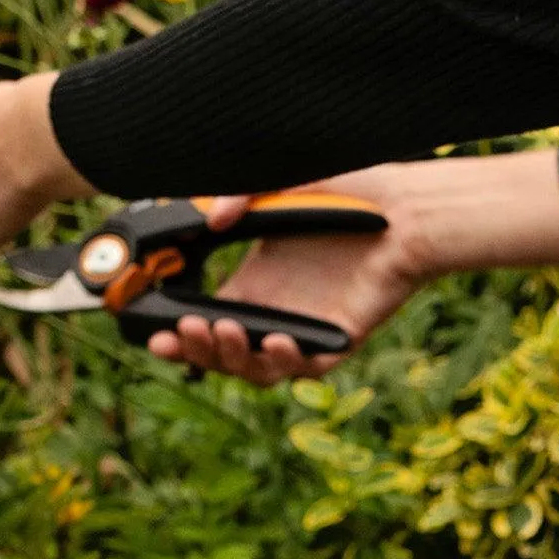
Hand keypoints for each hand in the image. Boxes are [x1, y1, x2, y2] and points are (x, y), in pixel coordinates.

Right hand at [148, 165, 435, 385]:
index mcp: (256, 284)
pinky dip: (284, 360)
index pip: (205, 321)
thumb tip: (211, 220)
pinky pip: (305, 367)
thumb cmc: (352, 196)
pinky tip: (274, 340)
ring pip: (257, 369)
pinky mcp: (339, 341)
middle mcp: (277, 311)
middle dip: (194, 348)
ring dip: (231, 357)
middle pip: (222, 353)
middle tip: (181, 331)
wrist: (408, 211)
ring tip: (222, 329)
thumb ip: (239, 198)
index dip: (177, 331)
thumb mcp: (280, 189)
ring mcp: (307, 329)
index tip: (150, 329)